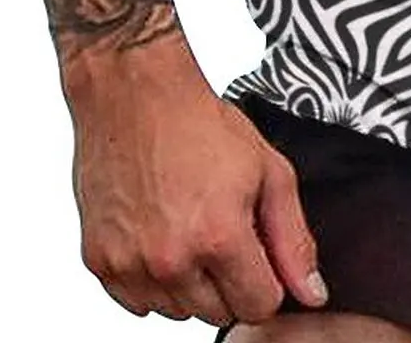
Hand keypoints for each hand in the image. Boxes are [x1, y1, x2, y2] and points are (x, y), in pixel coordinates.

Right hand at [63, 37, 328, 326]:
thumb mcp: (270, 171)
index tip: (259, 254)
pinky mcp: (99, 263)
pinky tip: (160, 233)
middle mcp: (172, 260)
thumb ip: (294, 240)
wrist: (136, 97)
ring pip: (177, 312)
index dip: (267, 281)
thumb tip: (311, 294)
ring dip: (190, 283)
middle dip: (230, 281)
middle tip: (222, 228)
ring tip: (189, 225)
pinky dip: (152, 280)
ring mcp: (131, 265)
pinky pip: (138, 303)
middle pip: (218, 314)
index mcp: (219, 237)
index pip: (258, 306)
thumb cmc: (200, 124)